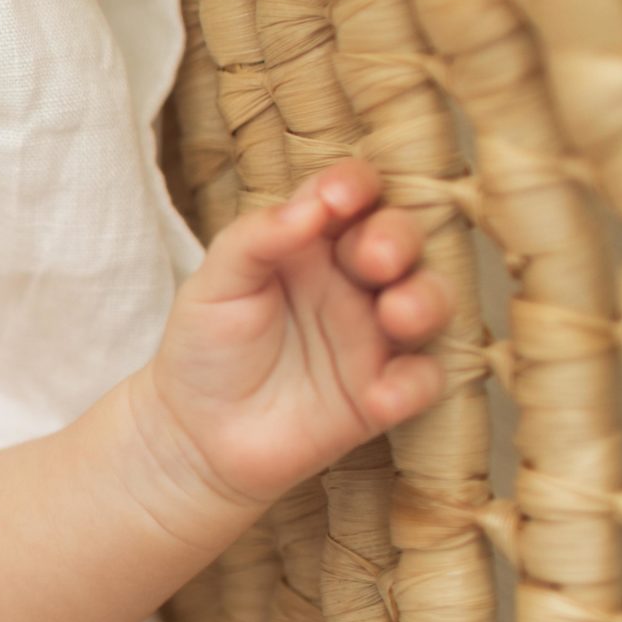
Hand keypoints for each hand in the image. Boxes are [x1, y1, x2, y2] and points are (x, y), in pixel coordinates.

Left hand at [145, 158, 452, 509]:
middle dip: (397, 239)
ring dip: (424, 300)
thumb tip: (311, 205)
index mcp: (311, 242)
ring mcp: (373, 335)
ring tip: (396, 314)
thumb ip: (255, 238)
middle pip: (399, 239)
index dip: (355, 186)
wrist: (193, 435)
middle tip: (375, 258)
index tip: (340, 197)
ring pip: (428, 301)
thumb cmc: (204, 347)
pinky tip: (383, 394)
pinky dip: (412, 384)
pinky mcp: (382, 392)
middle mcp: (352, 281)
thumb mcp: (214, 284)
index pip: (350, 196)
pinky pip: (421, 381)